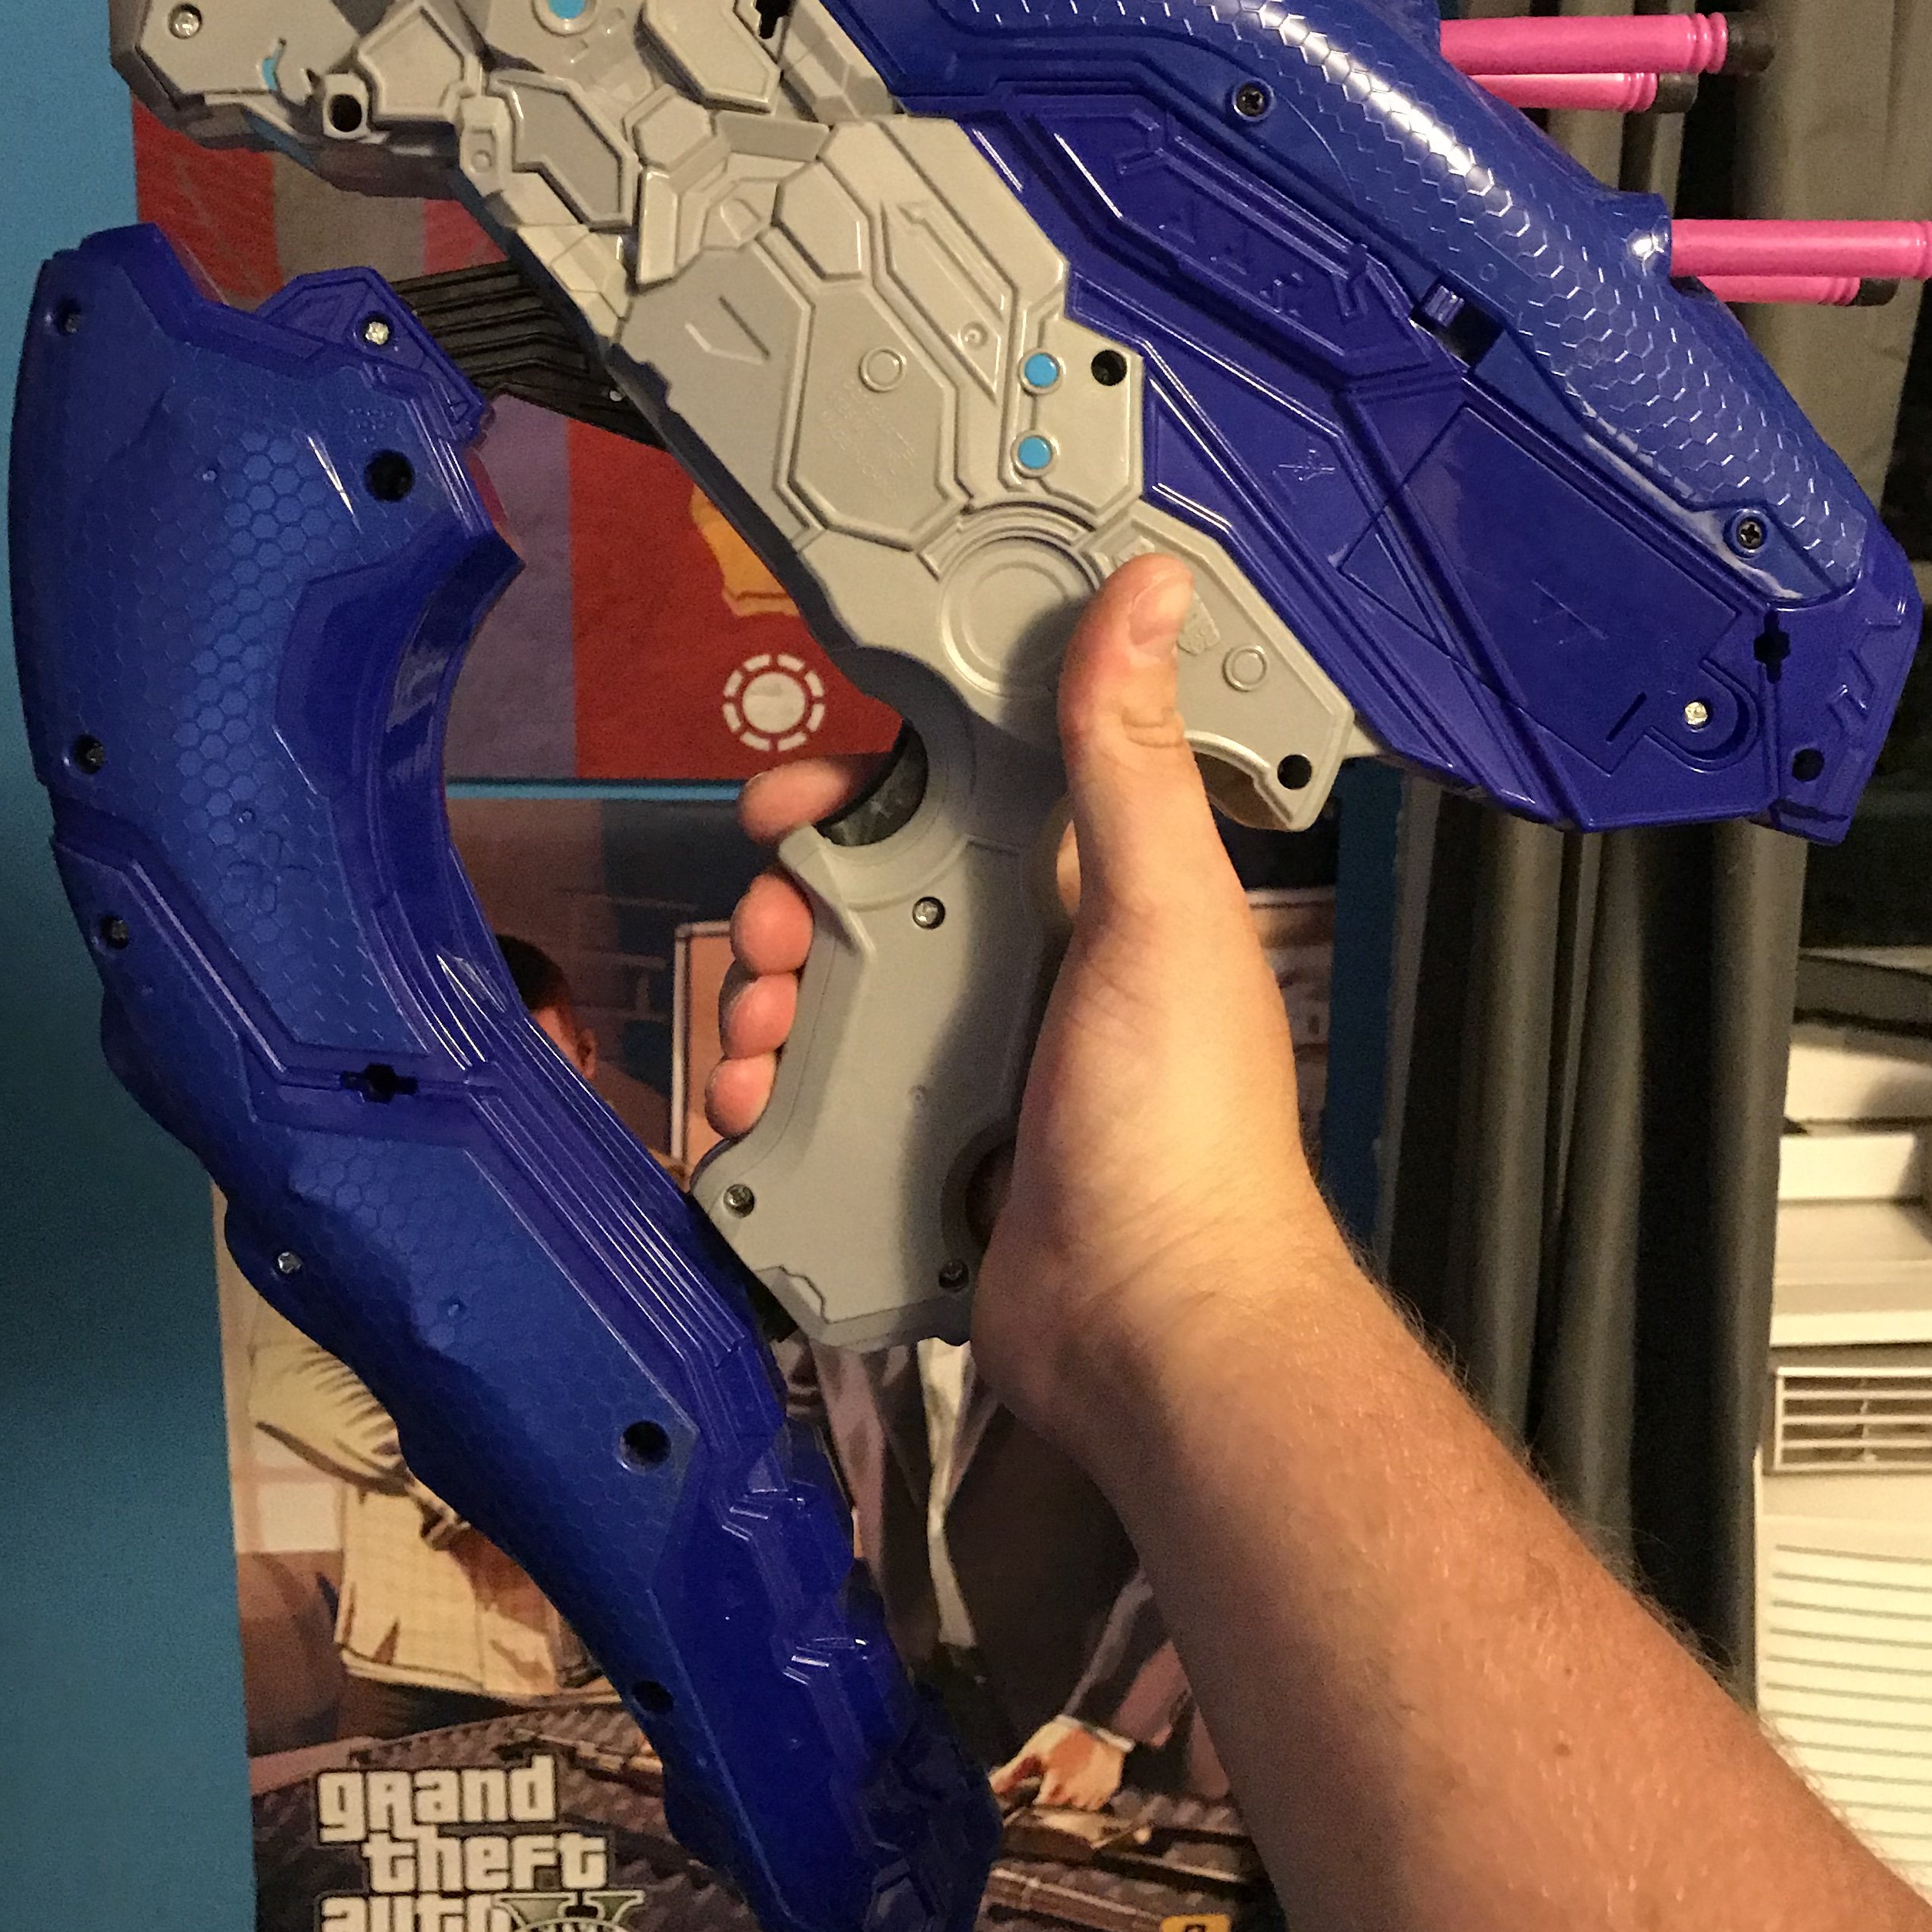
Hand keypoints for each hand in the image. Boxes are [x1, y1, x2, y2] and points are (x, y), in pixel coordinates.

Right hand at [708, 555, 1341, 1466]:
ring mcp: (965, 1072)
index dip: (862, 784)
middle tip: (764, 932)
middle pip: (866, 900)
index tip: (796, 800)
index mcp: (1083, 901)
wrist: (1155, 1337)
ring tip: (748, 1034)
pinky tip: (750, 1113)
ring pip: (827, 1002)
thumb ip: (1128, 754)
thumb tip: (1147, 594)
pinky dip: (766, 1100)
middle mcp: (1021, 975)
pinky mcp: (918, 1158)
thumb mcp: (1157, 914)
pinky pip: (816, 1106)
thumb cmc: (1184, 1136)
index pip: (951, 801)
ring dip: (763, 1003)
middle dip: (790, 905)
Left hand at [990, 1714, 1130, 1812]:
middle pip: (1058, 1812)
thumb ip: (1013, 1772)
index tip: (1031, 1799)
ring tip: (1069, 1783)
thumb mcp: (1034, 1750)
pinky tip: (1084, 1783)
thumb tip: (992, 1788)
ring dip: (1070, 1802)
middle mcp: (1075, 1799)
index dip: (1033, 1806)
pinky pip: (1094, 1804)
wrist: (1100, 1720)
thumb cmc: (1063, 1735)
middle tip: (1051, 1785)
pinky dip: (1087, 1798)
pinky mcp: (1108, 1792)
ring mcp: (1093, 1797)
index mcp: (1055, 1789)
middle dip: (1052, 1804)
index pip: (1039, 1811)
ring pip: (1077, 1810)